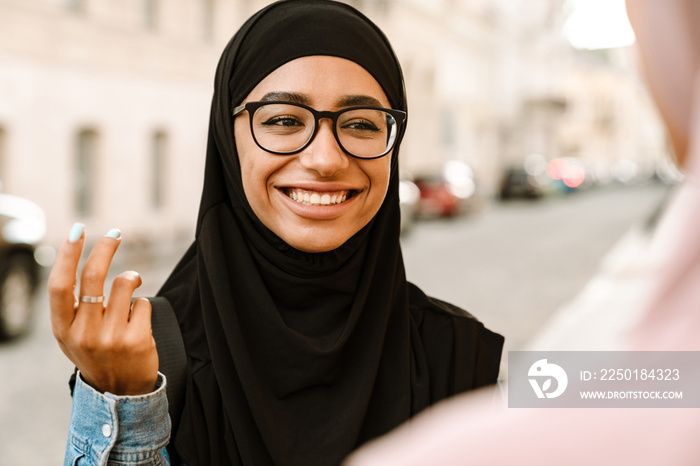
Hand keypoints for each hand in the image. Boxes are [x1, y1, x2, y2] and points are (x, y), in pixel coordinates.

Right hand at [48, 224, 158, 395]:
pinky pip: (143, 303)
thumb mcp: (73, 335)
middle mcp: (84, 333)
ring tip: (132, 289)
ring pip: (124, 284)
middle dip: (105, 247)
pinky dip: (142, 304)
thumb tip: (78, 254)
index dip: (67, 255)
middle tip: (115, 233)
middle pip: (94, 276)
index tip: (77, 230)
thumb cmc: (96, 353)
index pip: (60, 285)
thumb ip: (73, 305)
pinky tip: (139, 321)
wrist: (121, 391)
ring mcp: (111, 337)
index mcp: (64, 329)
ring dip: (132, 279)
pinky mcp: (137, 340)